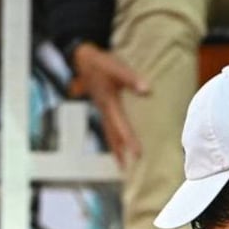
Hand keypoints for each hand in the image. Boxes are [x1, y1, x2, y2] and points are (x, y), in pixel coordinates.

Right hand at [72, 42, 148, 166]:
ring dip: (116, 150)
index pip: (121, 125)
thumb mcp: (115, 66)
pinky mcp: (103, 108)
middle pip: (113, 136)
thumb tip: (146, 90)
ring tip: (122, 167)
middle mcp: (104, 110)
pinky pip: (108, 129)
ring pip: (108, 134)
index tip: (138, 154)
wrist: (82, 58)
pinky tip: (118, 147)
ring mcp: (102, 110)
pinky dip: (113, 140)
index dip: (129, 140)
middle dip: (121, 152)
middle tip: (128, 170)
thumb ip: (130, 78)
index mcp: (108, 102)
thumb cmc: (100, 62)